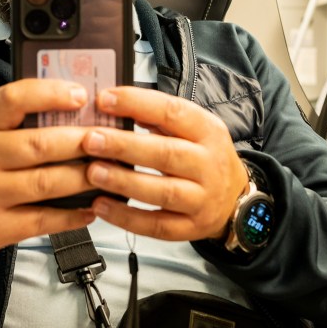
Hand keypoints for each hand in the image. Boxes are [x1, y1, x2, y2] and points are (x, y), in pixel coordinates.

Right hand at [0, 79, 97, 263]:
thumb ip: (16, 123)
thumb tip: (74, 112)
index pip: (12, 100)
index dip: (49, 94)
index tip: (81, 94)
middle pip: (39, 144)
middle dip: (81, 141)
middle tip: (110, 140)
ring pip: (46, 182)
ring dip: (83, 178)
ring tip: (108, 172)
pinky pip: (42, 219)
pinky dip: (72, 215)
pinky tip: (90, 208)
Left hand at [81, 87, 248, 241]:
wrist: (235, 200)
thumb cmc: (204, 158)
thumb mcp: (193, 129)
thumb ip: (157, 117)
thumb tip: (114, 105)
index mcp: (208, 131)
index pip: (173, 112)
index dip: (137, 104)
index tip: (104, 99)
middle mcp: (208, 164)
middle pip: (166, 154)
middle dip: (124, 146)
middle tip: (91, 139)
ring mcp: (202, 199)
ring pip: (162, 192)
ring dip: (124, 182)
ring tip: (93, 172)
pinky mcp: (191, 227)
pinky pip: (156, 225)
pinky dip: (126, 217)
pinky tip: (101, 206)